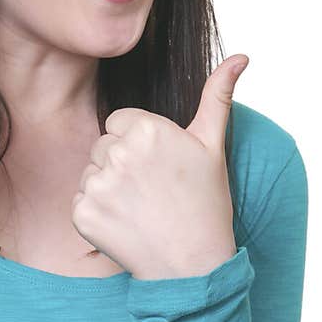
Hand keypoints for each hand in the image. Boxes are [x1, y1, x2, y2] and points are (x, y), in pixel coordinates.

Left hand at [70, 56, 248, 278]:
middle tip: (152, 190)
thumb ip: (218, 96)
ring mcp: (98, 185)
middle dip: (122, 164)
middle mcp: (118, 153)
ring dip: (108, 188)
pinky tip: (125, 224)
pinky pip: (80, 201)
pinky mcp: (82, 214)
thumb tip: (241, 56)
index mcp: (146, 129)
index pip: (120, 121)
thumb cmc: (205, 203)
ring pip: (91, 172)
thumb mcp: (213, 146)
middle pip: (103, 145)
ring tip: (140, 208)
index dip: (139, 144)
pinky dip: (97, 214)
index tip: (160, 167)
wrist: (192, 265)